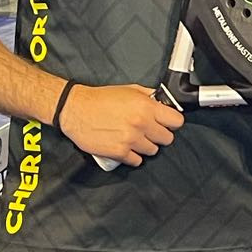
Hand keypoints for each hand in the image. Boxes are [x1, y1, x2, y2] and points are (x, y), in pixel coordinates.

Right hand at [56, 83, 182, 165]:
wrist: (75, 109)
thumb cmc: (99, 99)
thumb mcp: (128, 89)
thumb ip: (148, 96)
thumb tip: (162, 102)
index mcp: (146, 107)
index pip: (176, 121)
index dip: (172, 122)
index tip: (167, 123)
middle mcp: (141, 124)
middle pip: (167, 139)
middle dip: (159, 135)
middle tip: (149, 131)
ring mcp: (131, 140)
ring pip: (153, 151)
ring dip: (146, 146)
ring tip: (134, 138)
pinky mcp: (119, 153)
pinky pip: (137, 161)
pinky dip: (133, 156)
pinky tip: (126, 147)